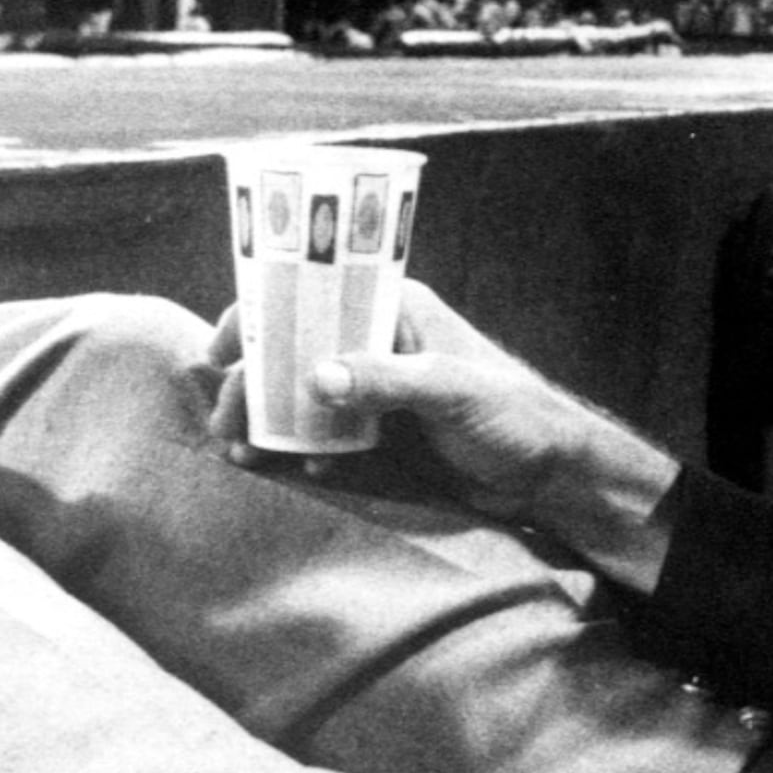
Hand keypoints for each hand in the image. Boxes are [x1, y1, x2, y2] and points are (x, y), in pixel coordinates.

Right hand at [207, 284, 679, 581]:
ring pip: (304, 395)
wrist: (552, 474)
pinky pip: (327, 434)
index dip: (258, 318)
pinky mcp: (383, 431)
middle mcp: (379, 340)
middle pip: (296, 351)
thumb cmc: (517, 415)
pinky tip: (293, 468)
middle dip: (253, 385)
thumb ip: (388, 380)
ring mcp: (378, 387)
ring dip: (269, 421)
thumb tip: (316, 378)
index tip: (220, 354)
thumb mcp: (454, 390)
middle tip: (223, 426)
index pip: (311, 297)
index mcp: (395, 308)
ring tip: (242, 454)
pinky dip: (302, 448)